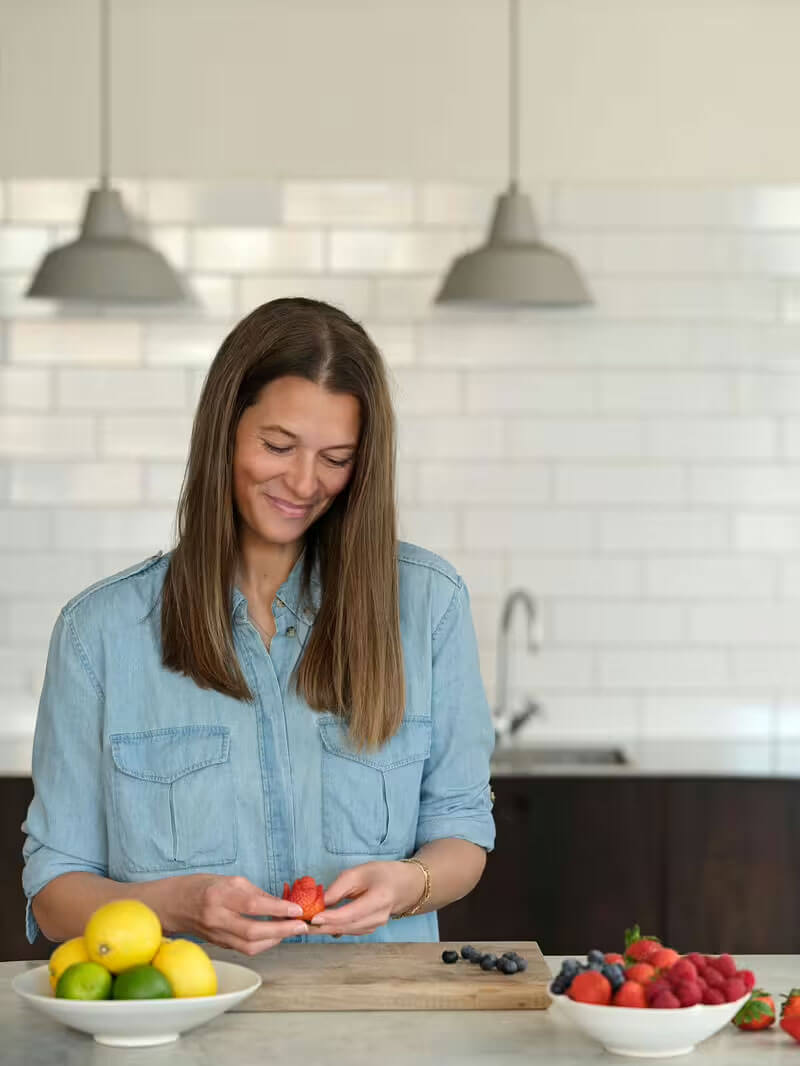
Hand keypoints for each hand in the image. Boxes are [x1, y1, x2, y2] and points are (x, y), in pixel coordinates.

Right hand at [169, 874, 307, 954]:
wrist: (173, 904)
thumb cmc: (202, 886)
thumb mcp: (230, 880)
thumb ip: (255, 893)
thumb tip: (280, 904)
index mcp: (219, 897)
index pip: (252, 905)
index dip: (277, 909)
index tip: (297, 909)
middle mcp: (216, 919)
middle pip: (253, 932)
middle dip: (281, 931)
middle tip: (301, 926)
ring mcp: (216, 935)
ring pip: (249, 947)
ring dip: (274, 941)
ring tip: (291, 931)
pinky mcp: (218, 945)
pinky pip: (243, 948)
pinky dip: (262, 944)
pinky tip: (274, 936)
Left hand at [307, 861, 424, 936]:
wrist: (405, 886)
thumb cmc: (382, 874)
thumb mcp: (361, 871)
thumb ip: (340, 886)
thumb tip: (321, 902)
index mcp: (379, 900)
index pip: (351, 913)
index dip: (331, 918)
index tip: (312, 918)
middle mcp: (378, 917)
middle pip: (347, 926)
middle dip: (322, 927)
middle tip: (301, 925)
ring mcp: (375, 926)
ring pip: (346, 931)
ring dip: (325, 930)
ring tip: (305, 925)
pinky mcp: (369, 929)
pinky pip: (349, 931)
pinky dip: (334, 929)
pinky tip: (320, 926)